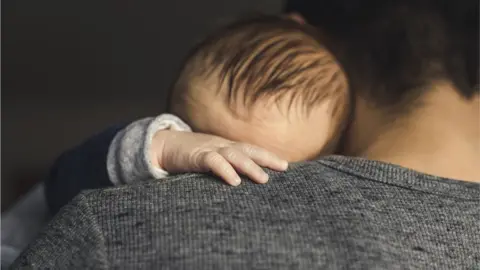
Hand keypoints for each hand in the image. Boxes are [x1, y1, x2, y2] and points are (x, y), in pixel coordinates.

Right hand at [150, 130, 287, 185]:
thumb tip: (241, 180)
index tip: (285, 165)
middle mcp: (221, 146)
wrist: (161, 145)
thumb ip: (224, 165)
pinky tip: (234, 181)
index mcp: (226, 147)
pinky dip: (225, 170)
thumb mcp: (210, 158)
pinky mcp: (195, 156)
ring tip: (263, 179)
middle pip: (248, 149)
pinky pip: (213, 162)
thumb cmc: (188, 155)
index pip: (250, 149)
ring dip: (249, 166)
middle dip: (266, 158)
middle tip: (283, 167)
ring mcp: (208, 149)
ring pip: (234, 155)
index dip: (268, 155)